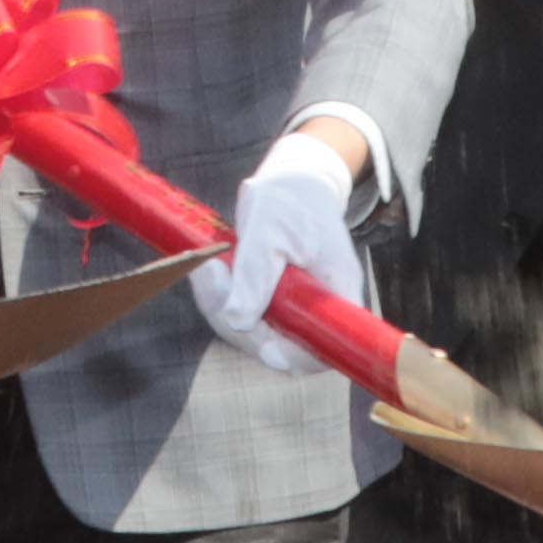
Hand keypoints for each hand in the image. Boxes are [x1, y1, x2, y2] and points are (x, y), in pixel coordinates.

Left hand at [192, 125, 369, 376]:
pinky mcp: (270, 304)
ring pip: (252, 333)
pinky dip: (219, 298)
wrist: (289, 185)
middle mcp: (317, 311)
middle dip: (237, 320)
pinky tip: (207, 270)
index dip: (295, 357)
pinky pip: (240, 316)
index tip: (266, 347)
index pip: (323, 348)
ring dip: (220, 306)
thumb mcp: (270, 228)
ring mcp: (293, 311)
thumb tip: (238, 321)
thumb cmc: (287, 203)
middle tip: (210, 274)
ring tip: (206, 267)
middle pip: (279, 347)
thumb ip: (256, 274)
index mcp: (336, 294)